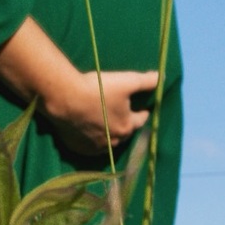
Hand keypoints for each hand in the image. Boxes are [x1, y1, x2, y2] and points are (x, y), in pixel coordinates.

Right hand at [44, 69, 158, 155]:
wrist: (63, 97)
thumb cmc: (97, 88)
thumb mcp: (127, 80)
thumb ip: (147, 81)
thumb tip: (162, 77)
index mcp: (126, 126)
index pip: (141, 120)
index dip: (142, 112)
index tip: (142, 108)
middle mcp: (113, 141)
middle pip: (124, 132)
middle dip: (125, 123)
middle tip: (122, 113)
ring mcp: (93, 146)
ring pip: (106, 141)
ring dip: (108, 133)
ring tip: (104, 122)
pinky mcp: (77, 146)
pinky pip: (87, 144)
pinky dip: (90, 138)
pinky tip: (87, 129)